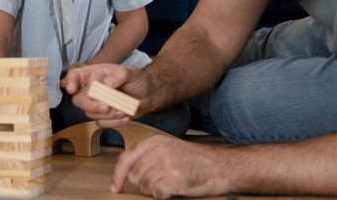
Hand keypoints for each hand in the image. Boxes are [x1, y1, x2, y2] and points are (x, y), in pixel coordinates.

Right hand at [60, 63, 151, 127]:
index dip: (70, 81)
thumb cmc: (137, 79)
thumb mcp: (132, 72)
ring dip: (108, 114)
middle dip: (91, 105)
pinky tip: (126, 117)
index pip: (75, 75)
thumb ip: (120, 74)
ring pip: (91, 114)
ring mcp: (97, 104)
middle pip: (78, 100)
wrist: (149, 95)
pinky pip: (101, 123)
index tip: (71, 89)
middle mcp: (92, 89)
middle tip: (107, 107)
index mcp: (94, 74)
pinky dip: (114, 122)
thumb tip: (108, 84)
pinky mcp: (104, 116)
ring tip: (124, 110)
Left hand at [111, 135, 231, 198]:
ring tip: (171, 182)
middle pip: (134, 176)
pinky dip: (164, 195)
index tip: (114, 187)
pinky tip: (175, 188)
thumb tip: (127, 173)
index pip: (126, 159)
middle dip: (144, 184)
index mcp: (153, 142)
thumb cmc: (196, 159)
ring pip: (145, 187)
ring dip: (155, 190)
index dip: (117, 175)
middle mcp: (157, 151)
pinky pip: (157, 194)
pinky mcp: (174, 179)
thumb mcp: (168, 148)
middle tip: (161, 181)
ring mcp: (165, 165)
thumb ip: (148, 156)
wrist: (221, 166)